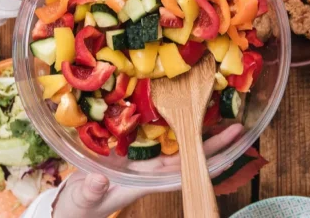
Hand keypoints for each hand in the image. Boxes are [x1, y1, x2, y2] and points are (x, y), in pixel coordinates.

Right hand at [51, 124, 242, 217]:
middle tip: (237, 127)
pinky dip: (171, 119)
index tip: (229, 155)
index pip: (183, 172)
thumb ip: (92, 190)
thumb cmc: (81, 206)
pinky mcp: (132, 146)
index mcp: (146, 180)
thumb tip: (101, 180)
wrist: (72, 203)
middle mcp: (151, 168)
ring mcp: (144, 157)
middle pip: (188, 153)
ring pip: (177, 141)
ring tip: (221, 111)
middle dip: (211, 141)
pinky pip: (157, 132)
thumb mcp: (84, 199)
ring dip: (196, 127)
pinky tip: (183, 104)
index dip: (206, 163)